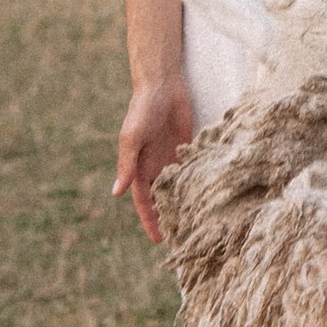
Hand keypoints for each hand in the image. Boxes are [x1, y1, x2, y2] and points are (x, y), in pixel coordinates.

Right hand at [115, 75, 194, 243]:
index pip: (144, 202)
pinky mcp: (188, 148)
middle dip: (169, 218)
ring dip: (185, 204)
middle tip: (182, 240)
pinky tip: (210, 197)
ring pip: (179, 188)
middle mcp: (155, 167)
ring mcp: (172, 158)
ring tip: (198, 224)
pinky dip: (198, 184)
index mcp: (139, 168)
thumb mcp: (132, 138)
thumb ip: (127, 165)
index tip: (159, 241)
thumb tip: (116, 193)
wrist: (162, 85)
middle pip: (162, 199)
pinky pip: (192, 171)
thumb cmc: (142, 110)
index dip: (151, 221)